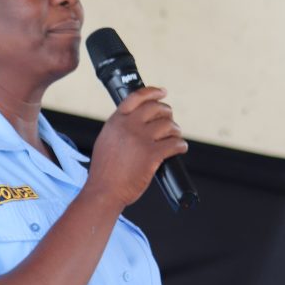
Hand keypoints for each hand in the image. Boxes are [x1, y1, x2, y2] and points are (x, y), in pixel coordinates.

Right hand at [86, 87, 187, 208]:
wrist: (104, 192)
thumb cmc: (104, 173)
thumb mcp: (105, 142)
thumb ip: (119, 129)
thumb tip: (136, 121)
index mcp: (116, 122)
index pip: (136, 97)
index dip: (153, 92)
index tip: (162, 92)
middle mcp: (129, 127)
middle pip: (156, 109)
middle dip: (167, 113)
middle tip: (170, 121)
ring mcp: (141, 140)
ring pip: (168, 126)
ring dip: (175, 131)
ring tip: (175, 137)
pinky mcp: (152, 155)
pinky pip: (174, 144)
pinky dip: (180, 145)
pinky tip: (180, 148)